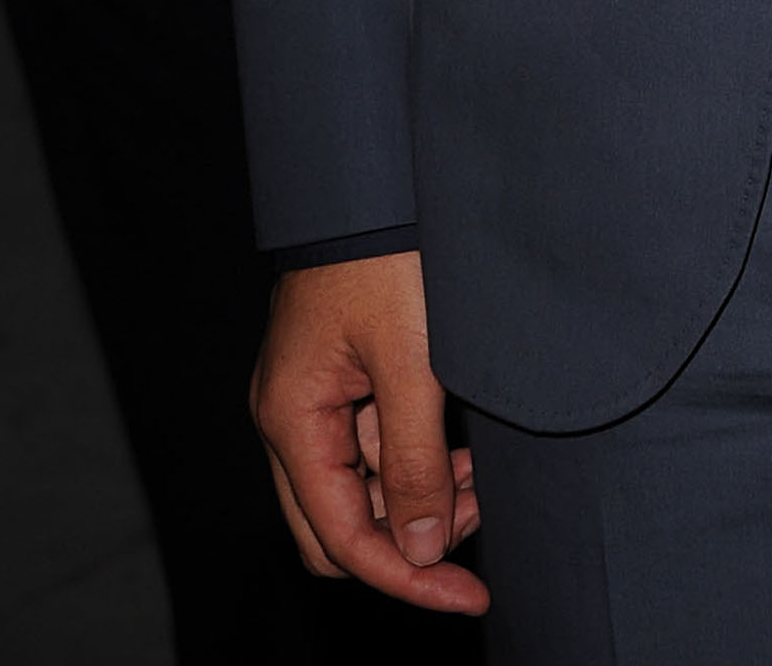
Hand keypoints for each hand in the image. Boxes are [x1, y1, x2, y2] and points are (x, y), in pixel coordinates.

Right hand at [251, 253, 487, 614]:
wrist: (376, 175)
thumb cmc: (387, 253)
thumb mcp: (412, 360)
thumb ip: (414, 461)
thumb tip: (421, 548)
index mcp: (292, 420)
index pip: (343, 539)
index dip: (408, 577)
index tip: (469, 596)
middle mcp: (290, 416)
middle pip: (337, 528)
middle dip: (407, 541)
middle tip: (477, 523)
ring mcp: (311, 395)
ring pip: (357, 488)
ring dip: (417, 498)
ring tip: (482, 479)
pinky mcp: (339, 374)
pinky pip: (369, 445)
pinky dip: (413, 458)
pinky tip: (460, 446)